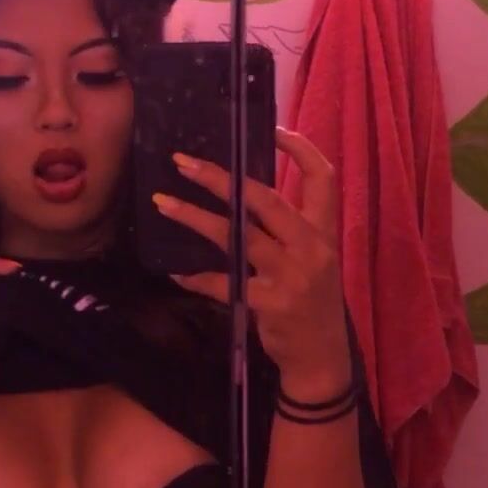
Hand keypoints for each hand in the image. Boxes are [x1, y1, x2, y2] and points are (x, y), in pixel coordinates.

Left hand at [152, 129, 350, 384]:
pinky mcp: (269, 304)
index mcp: (324, 232)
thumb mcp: (313, 260)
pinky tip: (175, 270)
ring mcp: (290, 276)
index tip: (272, 129)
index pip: (323, 178)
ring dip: (195, 217)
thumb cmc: (311, 302)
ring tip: (163, 202)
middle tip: (183, 162)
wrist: (322, 358)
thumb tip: (241, 195)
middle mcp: (311, 248)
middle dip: (221, 178)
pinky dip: (196, 276)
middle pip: (265, 200)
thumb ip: (289, 230)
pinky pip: (224, 283)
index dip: (301, 150)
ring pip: (237, 235)